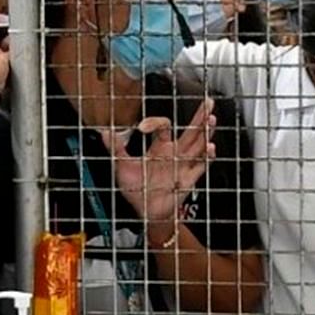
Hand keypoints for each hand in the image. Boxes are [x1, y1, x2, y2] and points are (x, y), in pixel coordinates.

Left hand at [106, 104, 213, 228]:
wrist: (145, 212)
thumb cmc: (137, 189)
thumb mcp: (122, 166)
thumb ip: (115, 148)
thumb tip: (103, 132)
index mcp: (160, 147)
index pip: (163, 126)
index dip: (154, 122)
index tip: (142, 127)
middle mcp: (175, 153)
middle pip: (191, 131)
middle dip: (200, 116)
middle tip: (208, 102)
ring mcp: (183, 165)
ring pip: (199, 144)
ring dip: (206, 132)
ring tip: (211, 119)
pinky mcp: (189, 179)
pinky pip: (201, 166)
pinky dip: (207, 157)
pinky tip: (210, 147)